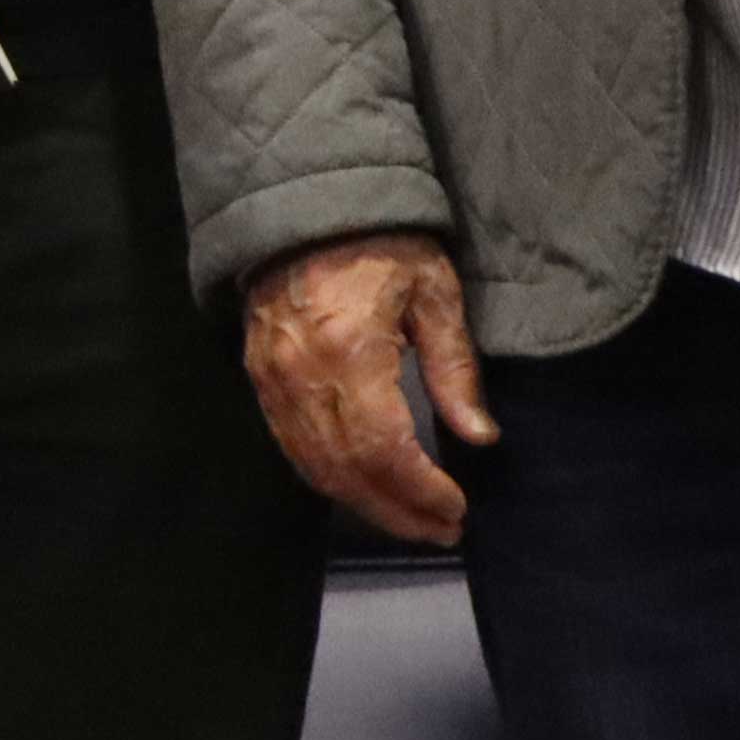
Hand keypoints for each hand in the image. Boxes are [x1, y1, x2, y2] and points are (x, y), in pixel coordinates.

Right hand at [245, 232, 492, 544]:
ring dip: (365, 505)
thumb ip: (455, 369)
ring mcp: (273, 381)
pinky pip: (292, 448)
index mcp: (350, 350)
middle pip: (347, 471)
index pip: (384, 448)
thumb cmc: (380, 244)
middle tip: (442, 532)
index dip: (421, 490)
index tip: (458, 510)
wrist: (303, 207)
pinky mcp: (260, 381)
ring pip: (315, 468)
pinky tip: (365, 490)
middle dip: (398, 511)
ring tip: (412, 521)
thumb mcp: (434, 294)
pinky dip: (330, 480)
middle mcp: (303, 375)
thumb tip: (480, 437)